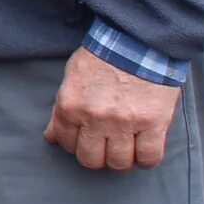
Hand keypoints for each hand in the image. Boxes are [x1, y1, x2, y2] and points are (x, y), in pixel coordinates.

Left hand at [43, 47, 181, 170]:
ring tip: (125, 149)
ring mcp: (124, 123)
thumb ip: (61, 110)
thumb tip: (51, 137)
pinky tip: (144, 150)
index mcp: (71, 105)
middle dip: (97, 156)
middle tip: (105, 147)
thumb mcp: (73, 77)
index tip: (85, 141)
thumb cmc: (103, 57)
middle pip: (91, 160)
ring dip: (121, 160)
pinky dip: (146, 160)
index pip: (66, 143)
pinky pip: (149, 158)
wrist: (138, 40)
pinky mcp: (153, 123)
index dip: (75, 145)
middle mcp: (94, 118)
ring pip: (119, 163)